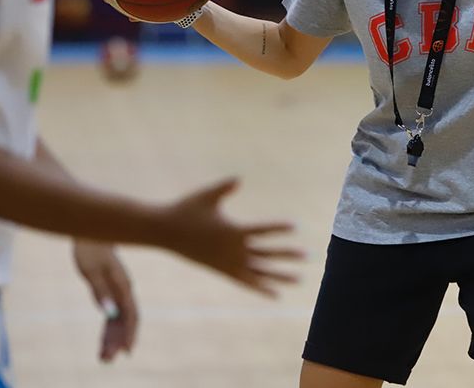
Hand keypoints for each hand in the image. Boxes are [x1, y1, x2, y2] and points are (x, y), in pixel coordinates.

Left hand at [72, 240, 137, 361]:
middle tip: (106, 360)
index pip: (131, 315)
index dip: (130, 334)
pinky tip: (103, 342)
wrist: (90, 233)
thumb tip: (109, 313)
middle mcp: (125, 291)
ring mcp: (119, 292)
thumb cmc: (90, 249)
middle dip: (118, 342)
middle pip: (125, 321)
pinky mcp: (111, 292)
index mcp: (123, 286)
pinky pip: (113, 316)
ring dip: (113, 339)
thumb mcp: (91, 271)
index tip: (126, 351)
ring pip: (119, 321)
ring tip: (103, 357)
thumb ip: (100, 291)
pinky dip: (109, 330)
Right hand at [159, 177, 303, 297]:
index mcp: (232, 232)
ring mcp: (228, 263)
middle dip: (288, 255)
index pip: (262, 231)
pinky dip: (262, 287)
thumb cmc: (186, 209)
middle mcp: (233, 251)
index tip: (296, 227)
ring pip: (260, 272)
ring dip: (280, 276)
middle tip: (310, 256)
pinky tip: (276, 294)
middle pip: (266, 254)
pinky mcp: (222, 271)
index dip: (279, 228)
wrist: (164, 231)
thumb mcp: (207, 195)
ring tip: (300, 280)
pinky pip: (246, 282)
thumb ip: (225, 187)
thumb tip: (240, 179)